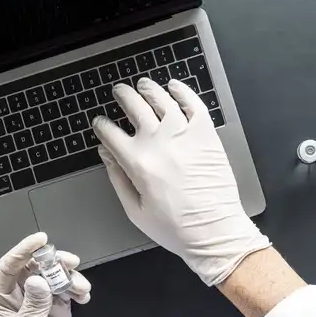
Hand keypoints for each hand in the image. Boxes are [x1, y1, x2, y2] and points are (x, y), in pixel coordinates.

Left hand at [0, 233, 91, 316]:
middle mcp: (19, 300)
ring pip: (55, 276)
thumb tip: (38, 278)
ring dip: (70, 276)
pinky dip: (78, 289)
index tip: (40, 240)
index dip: (23, 250)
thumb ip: (32, 306)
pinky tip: (83, 297)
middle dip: (53, 261)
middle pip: (35, 267)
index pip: (8, 268)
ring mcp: (40, 305)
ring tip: (80, 287)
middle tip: (69, 262)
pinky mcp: (59, 313)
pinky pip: (69, 291)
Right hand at [93, 79, 271, 285]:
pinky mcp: (207, 135)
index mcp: (137, 162)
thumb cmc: (175, 227)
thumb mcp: (134, 210)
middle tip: (120, 91)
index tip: (100, 122)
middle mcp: (159, 143)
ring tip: (144, 84)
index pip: (111, 133)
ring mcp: (185, 135)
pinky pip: (194, 104)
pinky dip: (183, 91)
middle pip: (134, 107)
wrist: (215, 231)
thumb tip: (105, 153)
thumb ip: (117, 178)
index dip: (102, 125)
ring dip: (149, 88)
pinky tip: (174, 86)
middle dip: (123, 96)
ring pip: (162, 99)